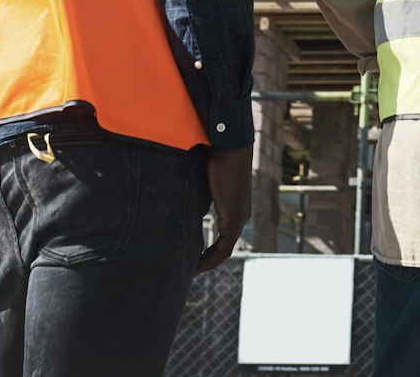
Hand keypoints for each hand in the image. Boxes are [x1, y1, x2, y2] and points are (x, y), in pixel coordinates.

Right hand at [197, 144, 251, 273]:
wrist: (230, 146)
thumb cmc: (216, 154)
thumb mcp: (203, 176)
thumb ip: (197, 188)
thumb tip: (179, 187)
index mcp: (235, 206)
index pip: (225, 235)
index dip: (210, 248)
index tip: (195, 256)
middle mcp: (240, 215)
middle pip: (225, 247)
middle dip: (208, 259)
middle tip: (192, 270)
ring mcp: (239, 218)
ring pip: (224, 250)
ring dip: (208, 263)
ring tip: (192, 272)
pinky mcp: (233, 219)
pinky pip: (224, 248)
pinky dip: (211, 260)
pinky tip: (198, 266)